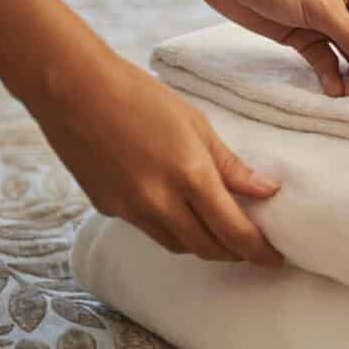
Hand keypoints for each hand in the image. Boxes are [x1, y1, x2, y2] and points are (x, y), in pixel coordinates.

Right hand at [36, 53, 283, 265]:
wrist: (73, 90)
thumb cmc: (140, 97)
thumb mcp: (198, 126)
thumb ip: (232, 166)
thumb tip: (267, 191)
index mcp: (190, 177)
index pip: (234, 231)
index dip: (258, 251)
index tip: (275, 258)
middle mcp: (160, 202)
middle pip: (207, 248)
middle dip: (235, 254)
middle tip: (254, 249)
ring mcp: (129, 210)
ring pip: (177, 245)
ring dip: (204, 246)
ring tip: (223, 235)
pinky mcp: (107, 208)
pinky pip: (149, 230)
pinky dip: (172, 229)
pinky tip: (180, 214)